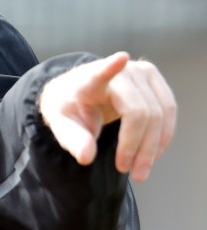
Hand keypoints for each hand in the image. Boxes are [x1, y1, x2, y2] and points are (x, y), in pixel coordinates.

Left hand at [39, 52, 175, 181]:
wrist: (77, 91)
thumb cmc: (69, 107)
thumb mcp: (61, 125)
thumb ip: (72, 140)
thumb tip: (87, 157)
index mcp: (88, 79)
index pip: (100, 73)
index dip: (110, 67)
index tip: (120, 59)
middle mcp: (120, 71)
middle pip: (140, 112)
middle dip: (137, 146)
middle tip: (127, 171)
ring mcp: (141, 71)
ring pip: (160, 113)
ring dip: (153, 146)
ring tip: (140, 170)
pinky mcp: (154, 78)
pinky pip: (168, 110)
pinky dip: (162, 136)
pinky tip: (152, 154)